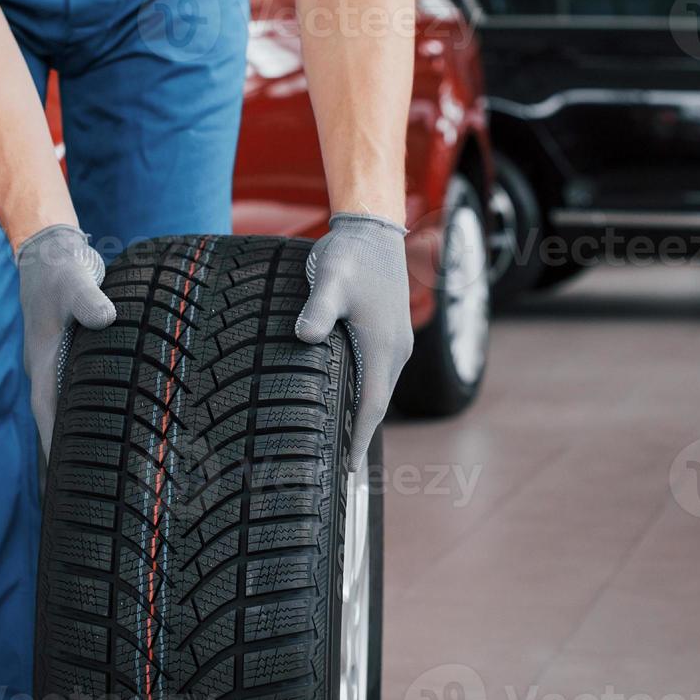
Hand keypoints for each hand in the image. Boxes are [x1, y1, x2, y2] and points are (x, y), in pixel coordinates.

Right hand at [16, 225, 116, 457]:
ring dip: (80, 437)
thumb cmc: (60, 269)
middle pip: (55, 422)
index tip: (65, 480)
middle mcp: (47, 370)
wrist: (51, 252)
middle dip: (67, 455)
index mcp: (43, 361)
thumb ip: (89, 300)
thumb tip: (105, 318)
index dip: (56, 447)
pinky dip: (91, 413)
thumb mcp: (74, 282)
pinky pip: (80, 394)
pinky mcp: (72, 358)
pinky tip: (110, 428)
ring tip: (101, 474)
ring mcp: (58, 365)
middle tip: (87, 492)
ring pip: (67, 410)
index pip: (49, 414)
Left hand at [295, 213, 413, 469]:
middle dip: (359, 436)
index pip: (372, 406)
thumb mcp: (330, 279)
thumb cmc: (351, 255)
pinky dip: (364, 393)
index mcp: (382, 346)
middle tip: (340, 469)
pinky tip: (347, 400)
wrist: (374, 229)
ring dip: (362, 416)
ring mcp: (394, 341)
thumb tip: (305, 336)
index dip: (359, 439)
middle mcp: (394, 350)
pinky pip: (377, 373)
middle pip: (377, 404)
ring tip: (341, 444)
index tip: (348, 470)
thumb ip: (318, 309)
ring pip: (377, 389)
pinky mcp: (389, 332)